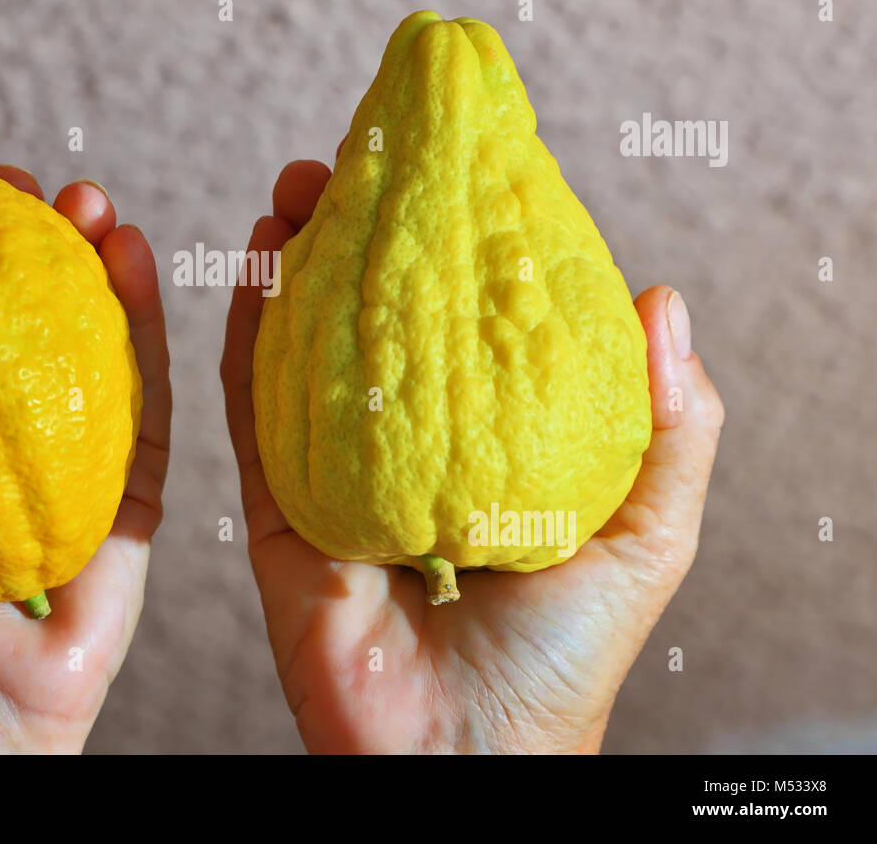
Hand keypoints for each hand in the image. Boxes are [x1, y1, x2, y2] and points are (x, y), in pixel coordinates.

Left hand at [0, 169, 170, 752]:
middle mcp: (18, 429)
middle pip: (40, 315)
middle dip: (39, 237)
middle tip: (25, 185)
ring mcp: (83, 455)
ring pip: (104, 340)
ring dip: (103, 260)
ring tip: (89, 201)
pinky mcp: (137, 490)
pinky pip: (152, 397)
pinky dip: (149, 321)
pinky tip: (131, 254)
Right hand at [221, 157, 723, 753]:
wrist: (469, 760)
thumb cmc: (565, 656)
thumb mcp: (648, 533)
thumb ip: (671, 426)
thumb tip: (663, 300)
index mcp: (477, 447)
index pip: (455, 328)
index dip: (444, 246)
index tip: (441, 168)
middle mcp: (400, 451)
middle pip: (367, 324)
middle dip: (354, 235)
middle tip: (352, 159)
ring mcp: (331, 477)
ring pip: (300, 352)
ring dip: (292, 265)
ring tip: (298, 189)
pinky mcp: (275, 514)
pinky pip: (251, 414)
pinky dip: (246, 336)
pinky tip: (258, 265)